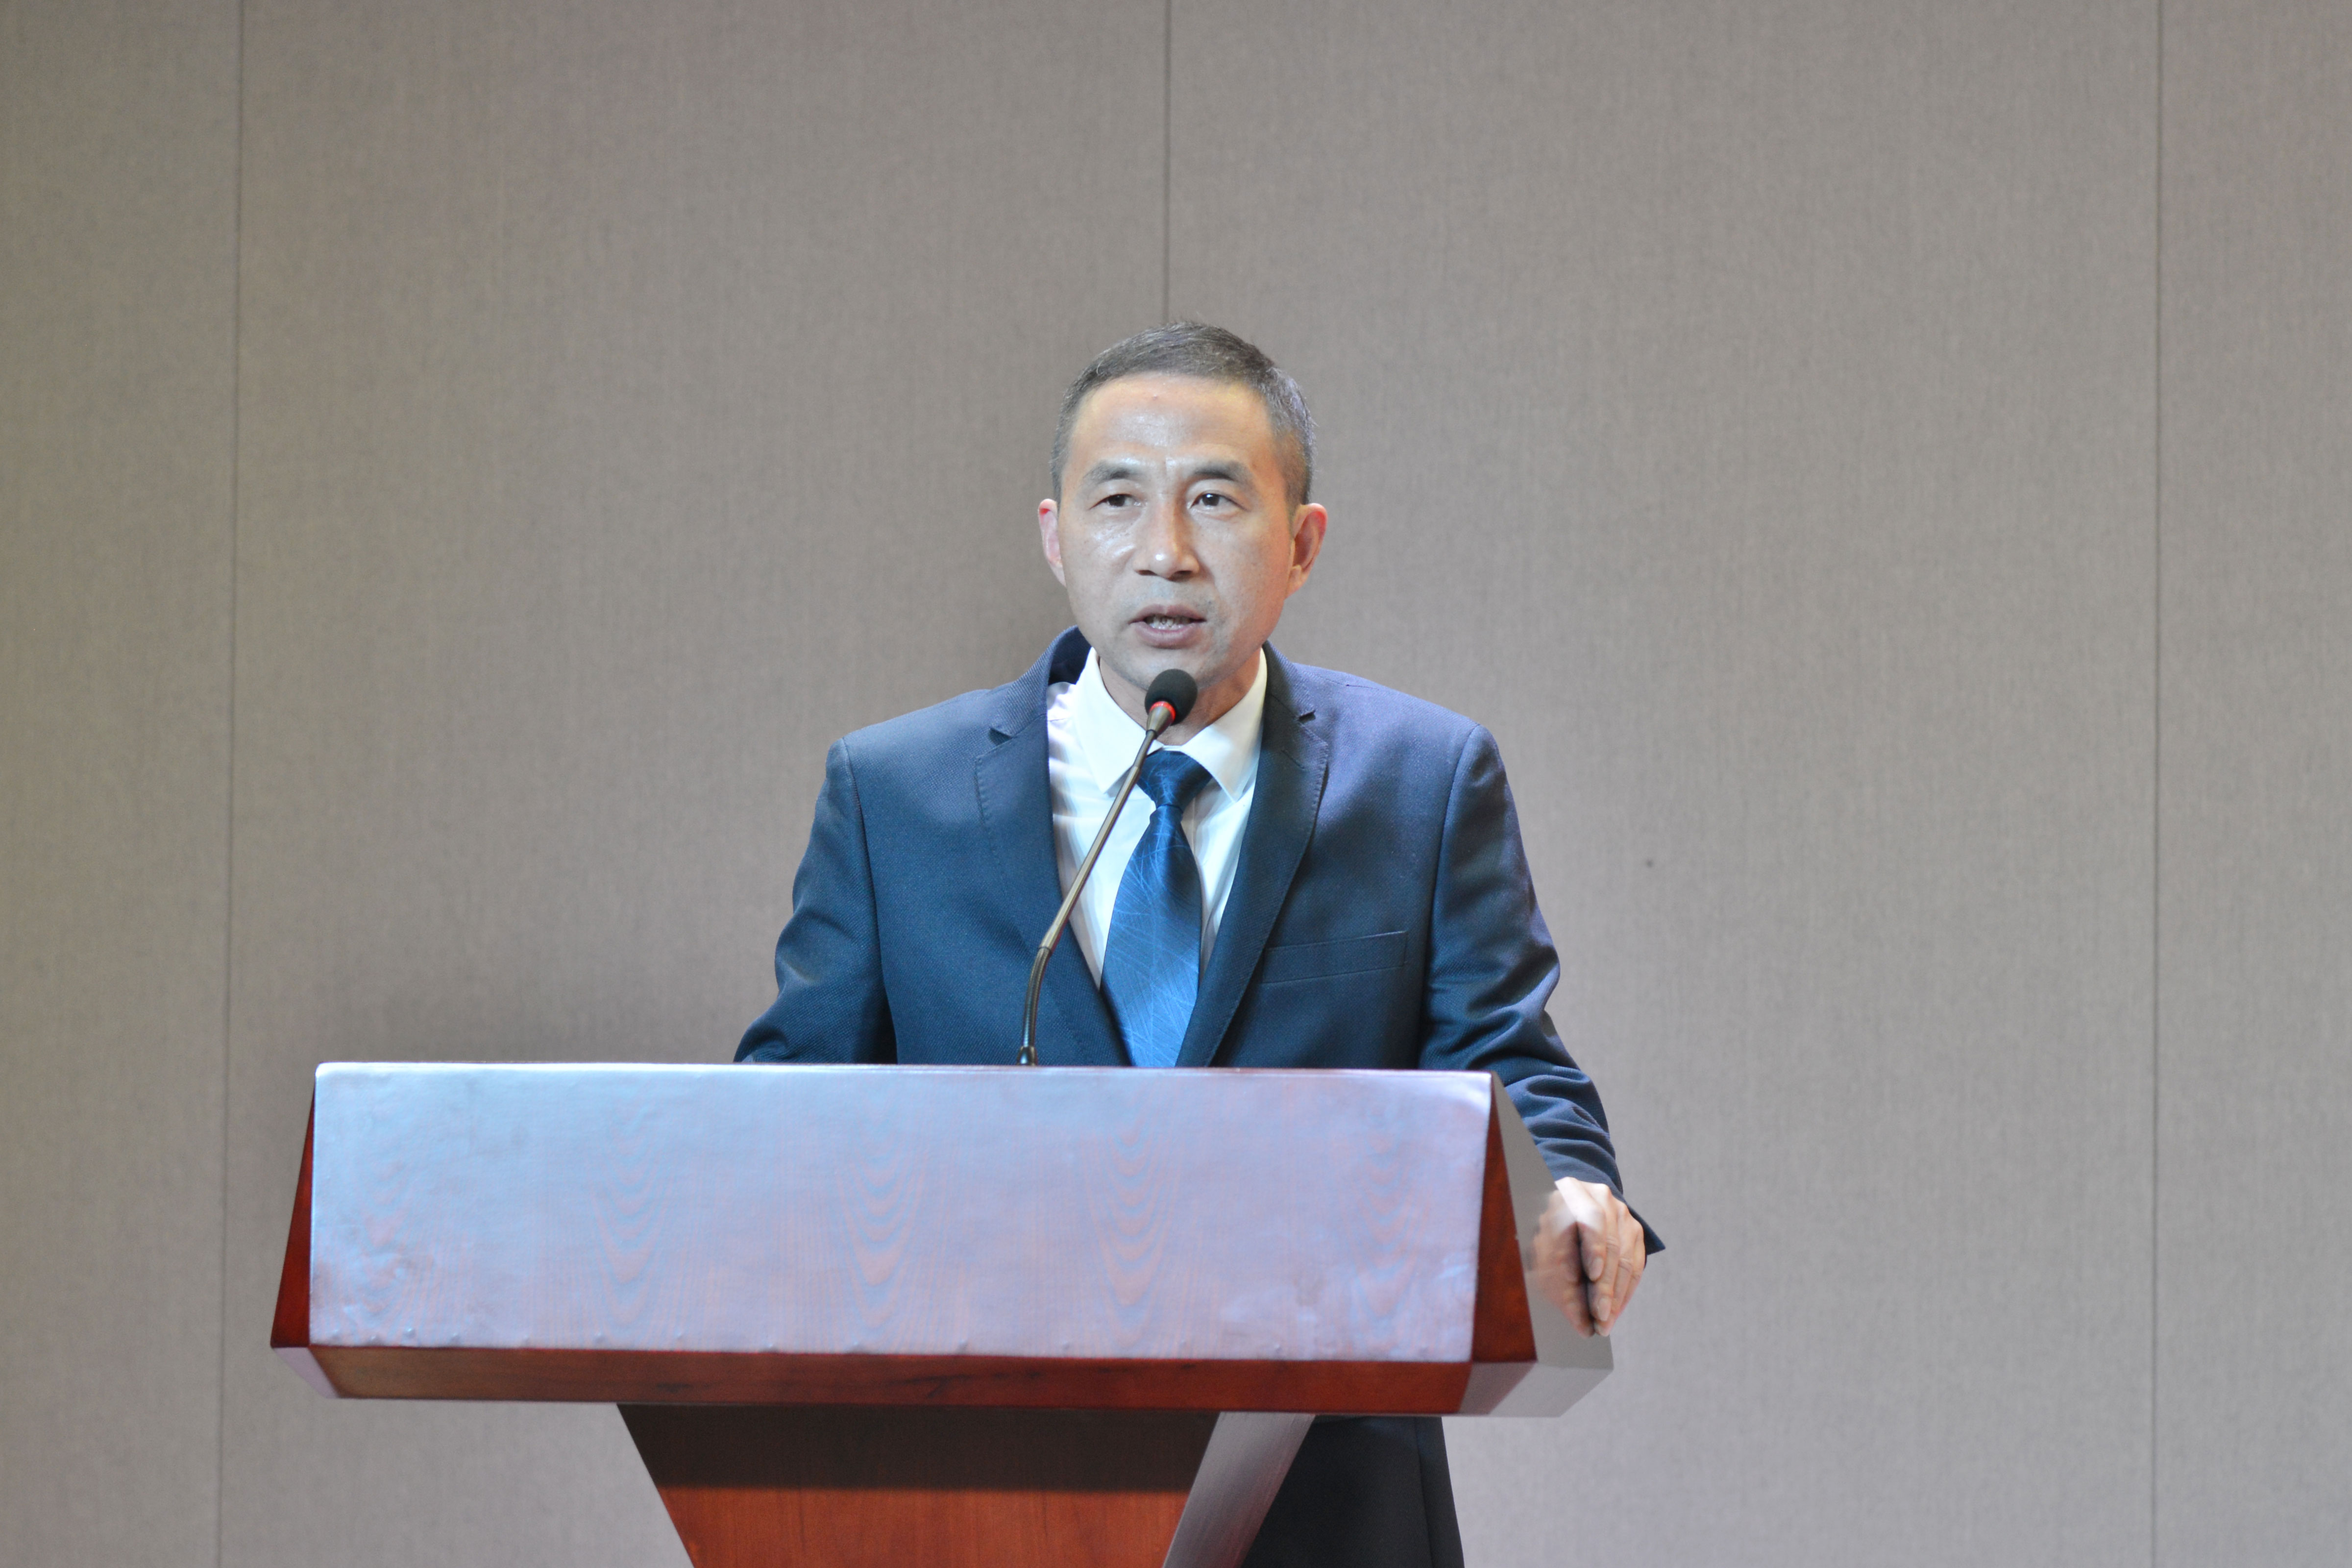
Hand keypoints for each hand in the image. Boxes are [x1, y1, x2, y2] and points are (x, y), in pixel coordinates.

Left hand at [1532, 1178, 1645, 1335]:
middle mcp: (1597, 1196)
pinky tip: (1616, 1310)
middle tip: (1598, 1315)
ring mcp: (1619, 1210)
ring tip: (1605, 1321)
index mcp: (1567, 1192)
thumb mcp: (1541, 1251)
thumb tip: (1581, 1324)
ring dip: (1616, 1293)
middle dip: (1604, 1284)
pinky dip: (1625, 1290)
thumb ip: (1557, 1281)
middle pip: (1608, 1242)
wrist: (1564, 1209)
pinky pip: (1636, 1263)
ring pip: (1624, 1255)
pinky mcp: (1634, 1228)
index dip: (1591, 1248)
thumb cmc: (1545, 1234)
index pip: (1586, 1220)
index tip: (1590, 1275)